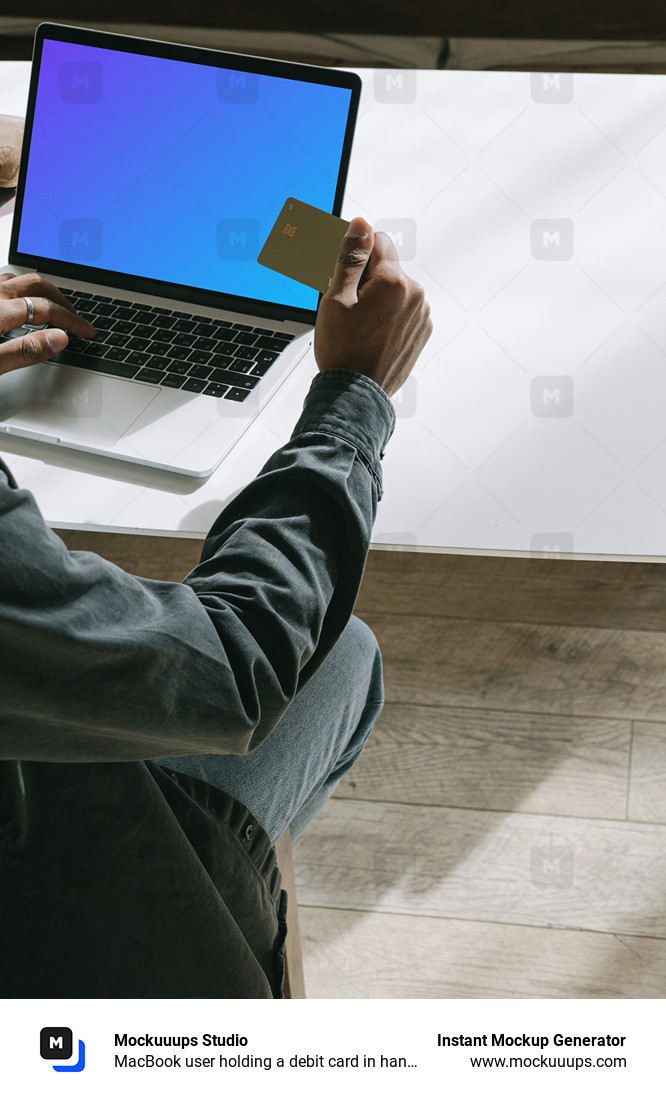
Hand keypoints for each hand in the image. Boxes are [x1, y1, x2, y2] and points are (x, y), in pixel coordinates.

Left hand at [0, 272, 95, 375]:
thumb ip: (24, 351)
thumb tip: (59, 339)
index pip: (46, 309)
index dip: (71, 320)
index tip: (86, 330)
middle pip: (35, 284)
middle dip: (60, 300)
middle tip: (74, 317)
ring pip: (17, 280)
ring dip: (39, 290)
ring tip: (52, 305)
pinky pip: (2, 283)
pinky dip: (18, 290)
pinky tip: (18, 303)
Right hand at [314, 216, 431, 396]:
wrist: (356, 395)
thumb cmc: (343, 351)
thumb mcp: (336, 298)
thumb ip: (350, 257)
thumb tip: (361, 225)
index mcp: (394, 282)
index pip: (377, 241)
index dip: (356, 253)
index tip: (344, 274)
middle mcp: (415, 295)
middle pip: (387, 267)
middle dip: (366, 278)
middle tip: (347, 307)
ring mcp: (422, 315)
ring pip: (396, 289)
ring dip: (378, 297)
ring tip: (359, 325)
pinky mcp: (422, 332)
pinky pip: (404, 310)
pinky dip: (389, 315)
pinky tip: (372, 335)